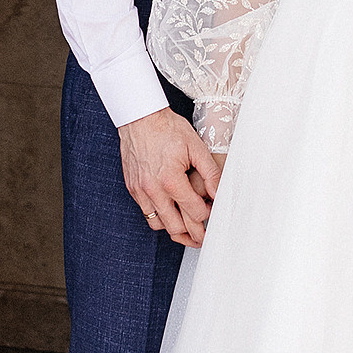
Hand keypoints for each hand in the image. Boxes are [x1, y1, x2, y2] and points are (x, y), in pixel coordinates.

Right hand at [120, 106, 223, 246]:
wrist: (140, 117)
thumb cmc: (167, 129)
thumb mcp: (196, 147)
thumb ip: (210, 173)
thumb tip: (220, 193)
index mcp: (171, 181)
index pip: (194, 212)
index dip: (207, 214)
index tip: (212, 209)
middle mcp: (153, 190)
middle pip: (175, 227)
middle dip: (193, 234)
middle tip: (203, 236)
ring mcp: (140, 191)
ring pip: (158, 225)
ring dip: (173, 227)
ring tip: (187, 226)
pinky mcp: (133, 188)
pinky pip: (146, 212)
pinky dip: (159, 216)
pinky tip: (169, 209)